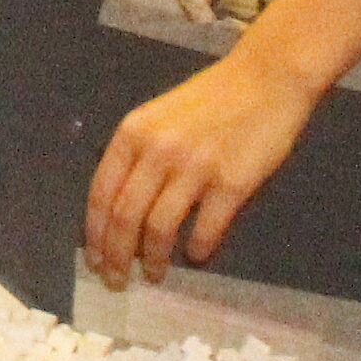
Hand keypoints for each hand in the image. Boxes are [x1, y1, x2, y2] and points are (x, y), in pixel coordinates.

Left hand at [83, 52, 319, 284]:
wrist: (266, 78)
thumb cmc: (210, 100)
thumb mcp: (158, 118)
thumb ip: (136, 157)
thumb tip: (117, 212)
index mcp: (133, 134)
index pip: (101, 194)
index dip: (95, 235)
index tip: (95, 261)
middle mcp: (158, 151)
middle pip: (125, 217)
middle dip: (116, 257)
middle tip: (117, 281)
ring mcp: (196, 168)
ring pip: (159, 228)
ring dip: (153, 260)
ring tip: (154, 274)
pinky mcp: (232, 183)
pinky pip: (206, 230)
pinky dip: (197, 250)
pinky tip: (195, 255)